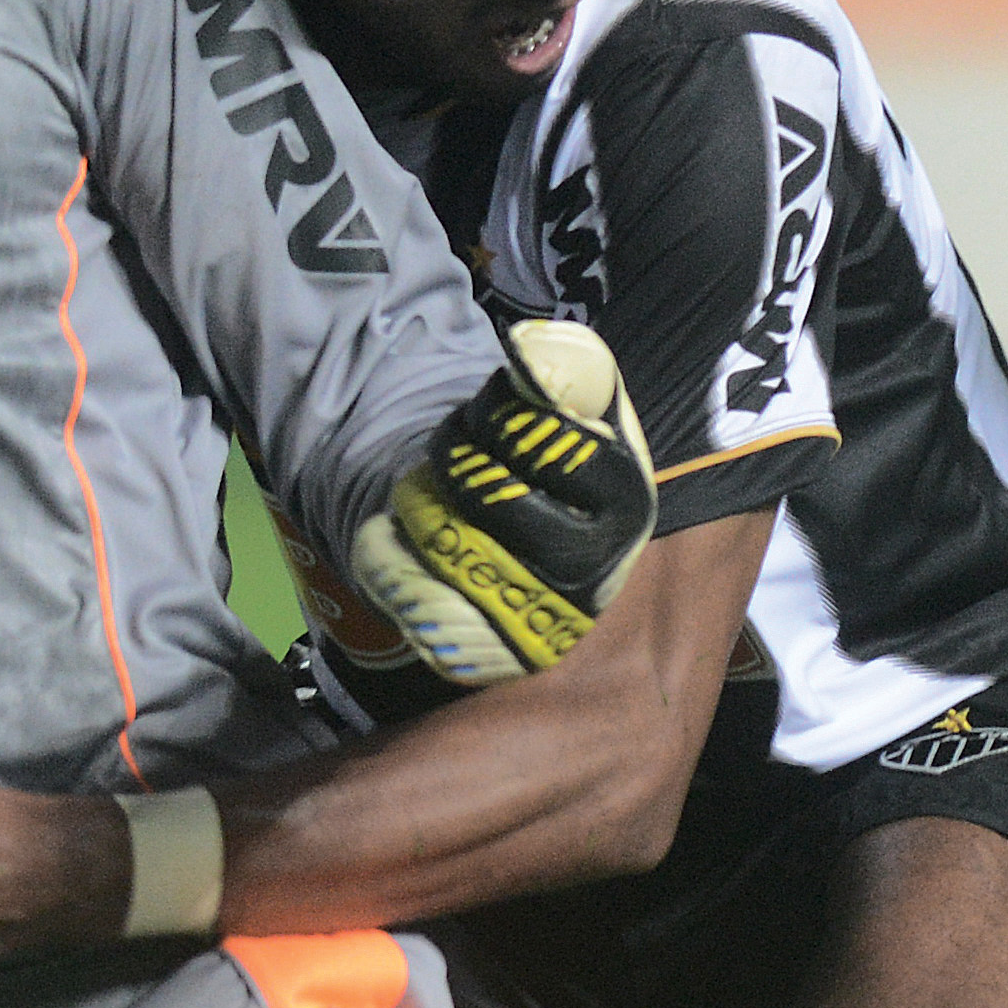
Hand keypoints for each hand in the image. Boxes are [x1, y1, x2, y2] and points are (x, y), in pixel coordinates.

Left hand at [340, 315, 650, 684]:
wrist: (534, 556)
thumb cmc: (558, 467)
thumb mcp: (581, 405)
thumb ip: (569, 366)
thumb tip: (528, 352)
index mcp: (626, 503)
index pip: (543, 440)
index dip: (494, 413)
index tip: (490, 412)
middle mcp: (591, 570)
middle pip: (488, 494)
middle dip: (451, 454)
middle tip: (449, 447)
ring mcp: (538, 621)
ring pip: (442, 544)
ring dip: (413, 498)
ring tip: (420, 487)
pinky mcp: (484, 656)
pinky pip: (407, 598)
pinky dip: (381, 553)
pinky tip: (388, 532)